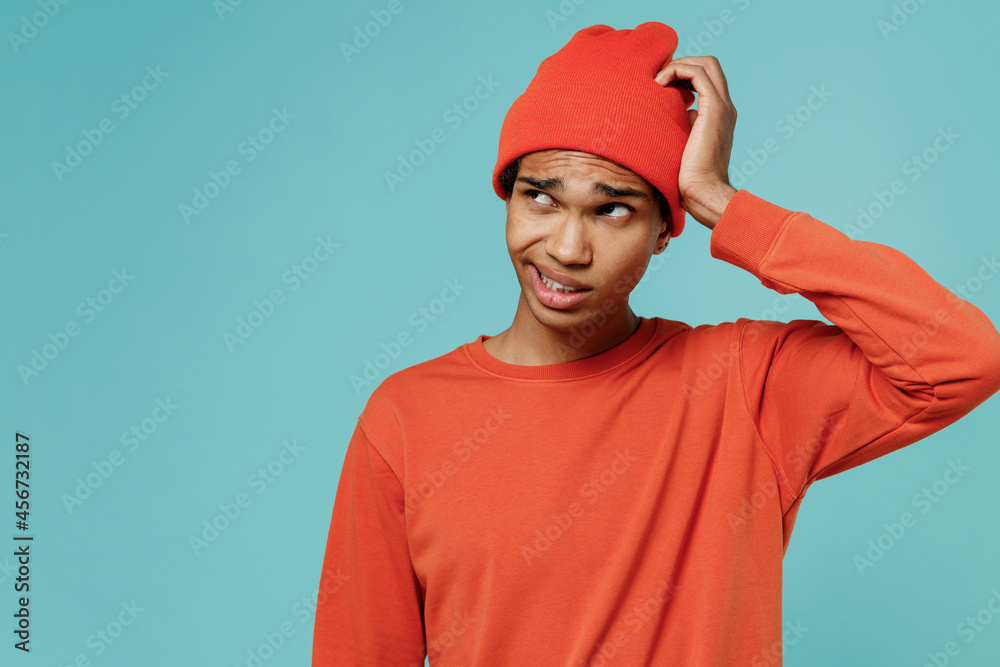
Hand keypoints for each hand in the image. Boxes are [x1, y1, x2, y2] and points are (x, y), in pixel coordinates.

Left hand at [654, 56, 737, 228]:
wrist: (702, 193)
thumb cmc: (686, 179)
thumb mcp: (680, 146)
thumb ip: (679, 128)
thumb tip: (666, 119)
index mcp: (718, 114)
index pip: (705, 78)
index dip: (683, 74)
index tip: (660, 85)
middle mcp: (724, 106)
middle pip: (708, 64)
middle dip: (681, 64)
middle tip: (658, 79)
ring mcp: (722, 106)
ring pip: (706, 63)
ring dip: (678, 65)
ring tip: (658, 81)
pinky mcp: (714, 109)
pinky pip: (698, 73)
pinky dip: (678, 71)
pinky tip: (660, 85)